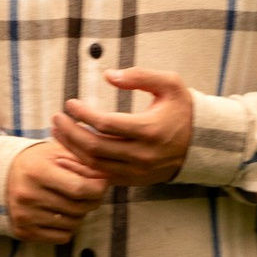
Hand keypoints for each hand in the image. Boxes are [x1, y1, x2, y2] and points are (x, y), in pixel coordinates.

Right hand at [7, 138, 109, 243]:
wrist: (2, 176)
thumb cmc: (38, 161)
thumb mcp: (58, 153)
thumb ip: (83, 162)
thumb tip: (107, 178)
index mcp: (37, 171)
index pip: (80, 188)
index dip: (98, 188)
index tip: (103, 183)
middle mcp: (28, 195)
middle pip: (78, 208)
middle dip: (92, 200)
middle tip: (89, 192)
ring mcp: (24, 216)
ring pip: (73, 224)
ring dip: (80, 214)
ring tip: (72, 201)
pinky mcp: (23, 232)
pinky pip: (62, 237)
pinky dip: (68, 227)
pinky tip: (61, 213)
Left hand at [51, 67, 194, 187]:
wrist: (201, 144)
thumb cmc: (182, 109)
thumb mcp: (170, 84)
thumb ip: (140, 76)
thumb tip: (108, 75)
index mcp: (149, 130)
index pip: (105, 124)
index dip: (83, 114)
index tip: (70, 103)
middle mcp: (142, 155)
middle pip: (94, 147)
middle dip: (70, 132)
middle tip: (56, 118)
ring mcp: (137, 171)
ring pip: (94, 164)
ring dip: (71, 149)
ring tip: (57, 132)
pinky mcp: (134, 180)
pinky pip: (101, 176)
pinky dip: (82, 165)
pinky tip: (68, 152)